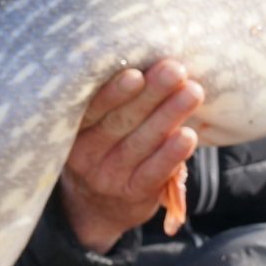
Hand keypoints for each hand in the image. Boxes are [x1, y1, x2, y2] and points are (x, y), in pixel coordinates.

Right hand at [59, 59, 203, 252]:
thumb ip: (118, 98)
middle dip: (152, 93)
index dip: (113, 92)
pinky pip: (154, 172)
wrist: (100, 205)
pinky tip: (189, 136)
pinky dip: (172, 154)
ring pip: (141, 142)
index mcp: (73, 128)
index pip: (91, 108)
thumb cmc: (107, 145)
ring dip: (169, 115)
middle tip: (175, 70)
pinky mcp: (133, 194)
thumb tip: (155, 59)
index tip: (136, 73)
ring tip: (192, 92)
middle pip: (121, 120)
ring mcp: (108, 176)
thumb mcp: (97, 124)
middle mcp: (86, 154)